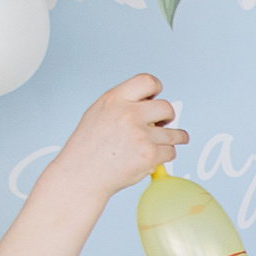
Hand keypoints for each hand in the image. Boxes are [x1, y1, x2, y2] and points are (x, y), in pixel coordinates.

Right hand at [47, 74, 186, 199]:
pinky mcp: (149, 154)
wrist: (82, 174)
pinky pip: (170, 152)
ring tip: (166, 142)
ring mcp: (140, 134)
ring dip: (174, 139)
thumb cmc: (87, 148)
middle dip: (168, 116)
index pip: (147, 81)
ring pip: (173, 133)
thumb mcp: (98, 113)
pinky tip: (152, 158)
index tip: (157, 97)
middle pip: (167, 107)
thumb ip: (123, 105)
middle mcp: (128, 114)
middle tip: (163, 124)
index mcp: (114, 99)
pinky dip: (165, 156)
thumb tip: (149, 102)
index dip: (156, 88)